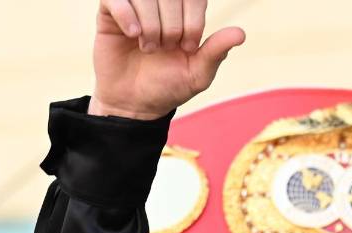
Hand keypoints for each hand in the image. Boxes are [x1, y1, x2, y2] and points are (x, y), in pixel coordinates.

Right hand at [91, 0, 244, 119]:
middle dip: (172, 25)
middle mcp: (161, 5)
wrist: (134, 103)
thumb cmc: (168, 86)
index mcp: (185, 13)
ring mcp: (135, 5)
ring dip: (151, 24)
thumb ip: (216, 52)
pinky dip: (127, 15)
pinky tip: (133, 34)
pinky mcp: (109, 12)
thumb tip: (241, 33)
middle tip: (165, 48)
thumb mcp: (197, 74)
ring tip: (149, 47)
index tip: (188, 47)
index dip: (193, 21)